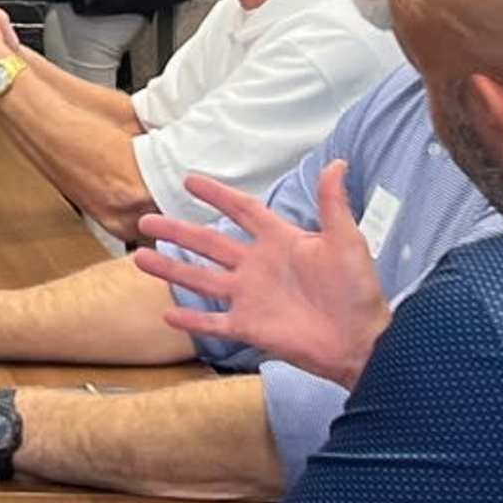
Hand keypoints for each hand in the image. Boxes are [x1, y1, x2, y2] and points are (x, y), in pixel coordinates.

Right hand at [130, 173, 393, 391]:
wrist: (362, 341)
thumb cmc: (358, 290)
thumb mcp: (347, 240)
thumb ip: (333, 204)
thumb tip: (338, 162)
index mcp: (280, 241)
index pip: (242, 210)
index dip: (217, 196)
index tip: (190, 180)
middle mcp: (258, 266)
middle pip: (208, 243)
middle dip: (177, 232)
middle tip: (146, 221)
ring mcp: (251, 298)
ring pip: (201, 279)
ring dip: (171, 270)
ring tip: (140, 258)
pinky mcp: (250, 327)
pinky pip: (214, 322)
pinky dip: (191, 320)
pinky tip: (166, 314)